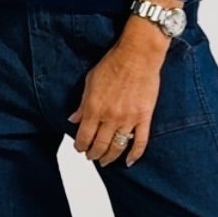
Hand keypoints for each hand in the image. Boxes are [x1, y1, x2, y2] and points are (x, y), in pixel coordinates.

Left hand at [67, 19, 168, 167]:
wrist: (138, 55)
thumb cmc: (113, 63)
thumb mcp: (90, 82)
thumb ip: (82, 104)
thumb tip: (73, 119)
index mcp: (94, 108)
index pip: (84, 136)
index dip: (80, 146)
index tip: (80, 148)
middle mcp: (110, 117)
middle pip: (100, 145)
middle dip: (93, 154)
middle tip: (91, 156)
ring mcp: (128, 118)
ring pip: (117, 147)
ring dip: (110, 157)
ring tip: (106, 161)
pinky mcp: (144, 117)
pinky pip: (140, 141)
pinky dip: (134, 154)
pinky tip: (129, 161)